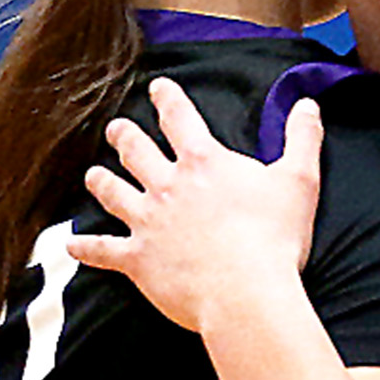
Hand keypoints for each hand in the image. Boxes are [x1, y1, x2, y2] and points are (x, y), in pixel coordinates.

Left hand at [66, 79, 321, 335]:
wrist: (245, 293)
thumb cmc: (275, 239)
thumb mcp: (299, 181)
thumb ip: (302, 139)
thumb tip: (308, 104)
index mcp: (203, 162)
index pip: (180, 118)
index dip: (166, 98)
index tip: (156, 86)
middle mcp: (167, 185)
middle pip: (135, 150)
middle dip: (124, 135)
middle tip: (116, 127)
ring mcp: (147, 222)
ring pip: (112, 192)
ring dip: (101, 181)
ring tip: (93, 175)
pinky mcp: (137, 259)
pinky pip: (103, 251)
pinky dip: (85, 248)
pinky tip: (71, 245)